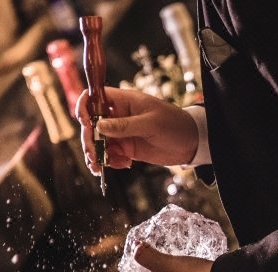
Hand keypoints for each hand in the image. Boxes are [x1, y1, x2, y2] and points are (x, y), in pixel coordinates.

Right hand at [75, 87, 198, 174]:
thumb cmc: (175, 124)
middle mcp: (118, 116)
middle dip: (89, 139)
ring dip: (96, 154)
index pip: (95, 98)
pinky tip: (123, 165)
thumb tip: (99, 126)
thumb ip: (125, 126)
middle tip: (94, 154)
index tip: (85, 122)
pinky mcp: (127, 148)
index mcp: (124, 101)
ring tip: (100, 167)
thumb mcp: (151, 124)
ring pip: (98, 142)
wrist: (192, 142)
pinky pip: (110, 155)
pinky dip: (110, 162)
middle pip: (92, 124)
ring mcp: (121, 133)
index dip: (85, 107)